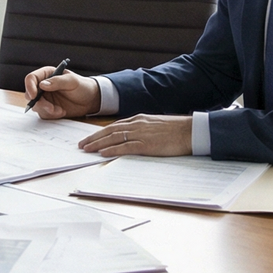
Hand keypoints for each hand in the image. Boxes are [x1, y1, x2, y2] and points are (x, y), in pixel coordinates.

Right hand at [23, 66, 101, 119]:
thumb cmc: (82, 86)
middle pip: (30, 94)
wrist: (90, 100)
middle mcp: (43, 86)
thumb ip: (57, 81)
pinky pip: (43, 114)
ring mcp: (45, 98)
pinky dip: (51, 115)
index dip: (30, 87)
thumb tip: (42, 85)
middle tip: (51, 107)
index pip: (31, 78)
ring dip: (46, 110)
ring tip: (60, 110)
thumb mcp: (72, 81)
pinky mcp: (48, 109)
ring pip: (35, 106)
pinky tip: (62, 112)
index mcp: (46, 75)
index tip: (34, 96)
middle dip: (39, 103)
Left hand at [78, 115, 192, 157]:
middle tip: (81, 144)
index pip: (115, 125)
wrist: (191, 130)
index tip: (90, 137)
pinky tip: (103, 153)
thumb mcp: (157, 125)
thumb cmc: (177, 129)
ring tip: (86, 149)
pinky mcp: (146, 144)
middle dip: (94, 138)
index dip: (100, 132)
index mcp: (139, 119)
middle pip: (109, 130)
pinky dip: (112, 150)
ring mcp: (141, 134)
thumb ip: (144, 129)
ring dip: (98, 144)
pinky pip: (125, 147)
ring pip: (113, 138)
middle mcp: (137, 124)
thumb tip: (135, 136)